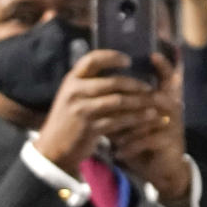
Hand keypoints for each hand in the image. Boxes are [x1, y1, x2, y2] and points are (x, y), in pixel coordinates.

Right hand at [34, 50, 159, 177]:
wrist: (52, 149)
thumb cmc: (69, 119)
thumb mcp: (73, 96)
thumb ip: (90, 83)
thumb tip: (121, 69)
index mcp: (72, 79)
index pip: (92, 59)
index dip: (112, 57)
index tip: (128, 60)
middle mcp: (75, 91)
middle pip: (112, 82)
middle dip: (135, 84)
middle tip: (150, 87)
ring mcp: (81, 110)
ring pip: (118, 101)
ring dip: (139, 101)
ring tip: (154, 102)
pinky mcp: (89, 127)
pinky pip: (118, 120)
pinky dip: (135, 119)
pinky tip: (146, 117)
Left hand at [111, 53, 191, 206]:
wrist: (162, 168)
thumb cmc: (145, 139)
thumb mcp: (135, 120)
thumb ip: (124, 104)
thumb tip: (100, 87)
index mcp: (165, 98)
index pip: (168, 76)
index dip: (163, 65)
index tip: (152, 54)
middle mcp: (172, 107)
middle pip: (158, 94)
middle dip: (133, 100)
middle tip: (110, 104)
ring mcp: (173, 124)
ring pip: (147, 118)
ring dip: (127, 126)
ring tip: (109, 135)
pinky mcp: (170, 141)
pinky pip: (146, 140)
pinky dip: (130, 146)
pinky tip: (118, 152)